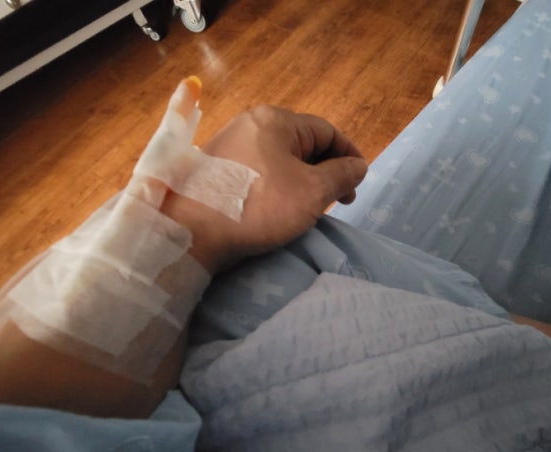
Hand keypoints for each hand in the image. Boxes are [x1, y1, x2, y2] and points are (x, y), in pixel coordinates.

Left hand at [160, 81, 368, 271]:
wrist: (192, 231)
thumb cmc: (258, 207)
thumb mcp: (311, 192)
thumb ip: (341, 175)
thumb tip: (358, 165)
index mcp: (276, 121)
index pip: (326, 131)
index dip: (349, 155)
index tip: (358, 183)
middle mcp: (251, 123)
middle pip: (302, 143)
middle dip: (326, 170)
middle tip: (337, 200)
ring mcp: (230, 144)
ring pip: (280, 158)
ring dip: (302, 179)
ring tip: (310, 207)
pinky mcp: (216, 168)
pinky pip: (259, 170)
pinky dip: (277, 185)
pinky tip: (279, 207)